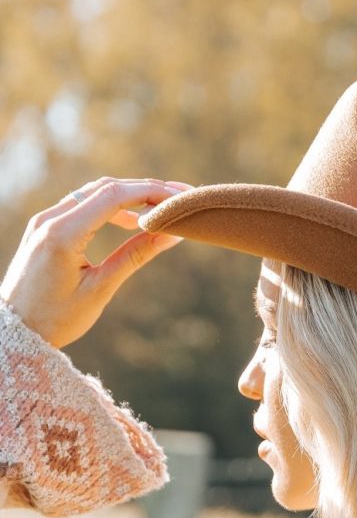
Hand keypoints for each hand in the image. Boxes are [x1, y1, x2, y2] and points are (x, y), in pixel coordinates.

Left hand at [0, 176, 193, 348]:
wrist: (16, 329)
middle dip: (145, 190)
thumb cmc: (57, 319)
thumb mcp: (101, 289)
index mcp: (63, 234)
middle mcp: (50, 218)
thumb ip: (136, 256)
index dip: (151, 193)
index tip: (179, 199)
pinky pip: (82, 205)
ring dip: (129, 197)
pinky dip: (110, 207)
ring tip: (160, 211)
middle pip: (105, 187)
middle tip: (179, 200)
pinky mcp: (45, 226)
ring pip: (94, 193)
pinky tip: (131, 222)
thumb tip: (171, 234)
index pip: (114, 196)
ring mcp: (45, 219)